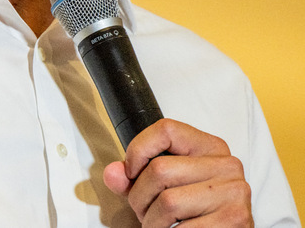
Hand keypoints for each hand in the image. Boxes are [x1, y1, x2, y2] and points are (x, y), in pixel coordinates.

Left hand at [103, 119, 252, 226]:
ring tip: (158, 225)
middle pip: (159, 170)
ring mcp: (233, 193)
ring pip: (167, 201)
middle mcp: (226, 165)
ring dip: (151, 221)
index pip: (166, 130)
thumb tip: (113, 173)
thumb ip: (135, 178)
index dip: (138, 150)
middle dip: (139, 197)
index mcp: (209, 148)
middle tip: (144, 211)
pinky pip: (182, 227)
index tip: (130, 172)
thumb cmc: (194, 211)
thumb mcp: (165, 186)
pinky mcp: (235, 220)